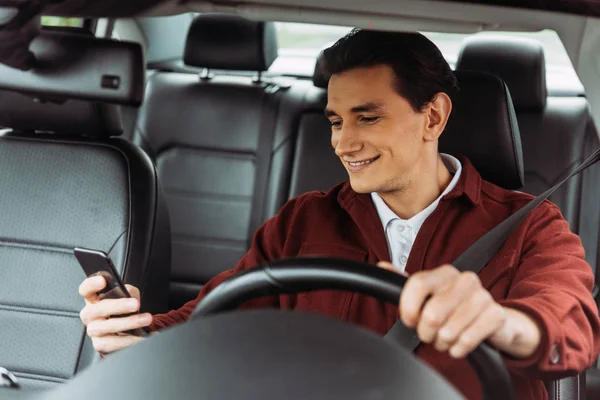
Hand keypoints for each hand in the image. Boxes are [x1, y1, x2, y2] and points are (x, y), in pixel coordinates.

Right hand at [78, 276, 151, 354]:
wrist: (125, 331)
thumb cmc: (123, 310)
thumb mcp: (126, 296)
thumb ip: (127, 291)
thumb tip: (129, 294)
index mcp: (94, 299)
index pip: (86, 290)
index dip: (91, 285)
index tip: (102, 281)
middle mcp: (90, 315)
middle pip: (98, 309)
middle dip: (119, 306)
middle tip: (135, 304)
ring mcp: (94, 331)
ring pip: (107, 327)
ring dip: (129, 323)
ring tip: (145, 320)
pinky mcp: (100, 345)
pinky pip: (113, 344)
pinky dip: (129, 340)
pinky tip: (141, 336)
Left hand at [378, 262, 540, 358]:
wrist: (495, 322)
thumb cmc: (455, 308)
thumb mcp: (430, 295)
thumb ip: (405, 282)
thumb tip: (381, 266)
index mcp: (444, 273)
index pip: (417, 285)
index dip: (408, 308)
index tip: (409, 320)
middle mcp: (464, 280)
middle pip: (431, 314)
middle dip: (426, 332)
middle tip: (430, 334)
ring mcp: (483, 297)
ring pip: (448, 330)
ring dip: (443, 343)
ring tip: (446, 339)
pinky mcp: (496, 316)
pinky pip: (466, 341)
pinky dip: (458, 349)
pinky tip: (459, 345)